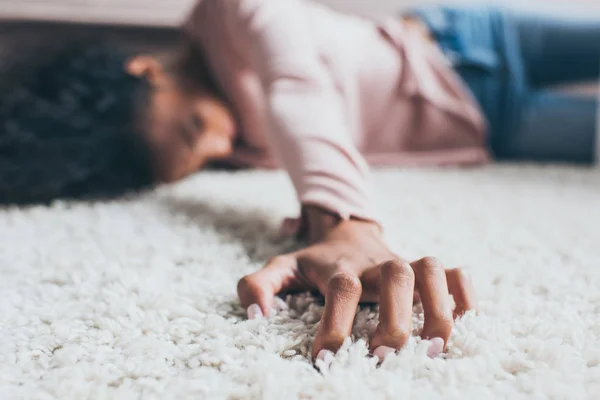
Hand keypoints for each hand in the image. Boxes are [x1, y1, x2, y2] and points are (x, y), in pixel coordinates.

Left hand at [237, 208, 476, 361]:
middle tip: (383, 357)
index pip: (341, 289)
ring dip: (438, 308)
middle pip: (394, 276)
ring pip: (430, 271)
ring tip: (433, 349)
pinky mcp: (425, 268)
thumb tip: (258, 315)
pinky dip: (464, 295)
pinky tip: (465, 321)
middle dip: (394, 318)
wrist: (346, 229)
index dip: (335, 324)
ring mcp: (404, 262)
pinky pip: (455, 274)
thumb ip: (258, 286)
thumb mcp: (282, 268)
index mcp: (340, 266)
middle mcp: (376, 263)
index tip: (326, 359)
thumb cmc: (315, 260)